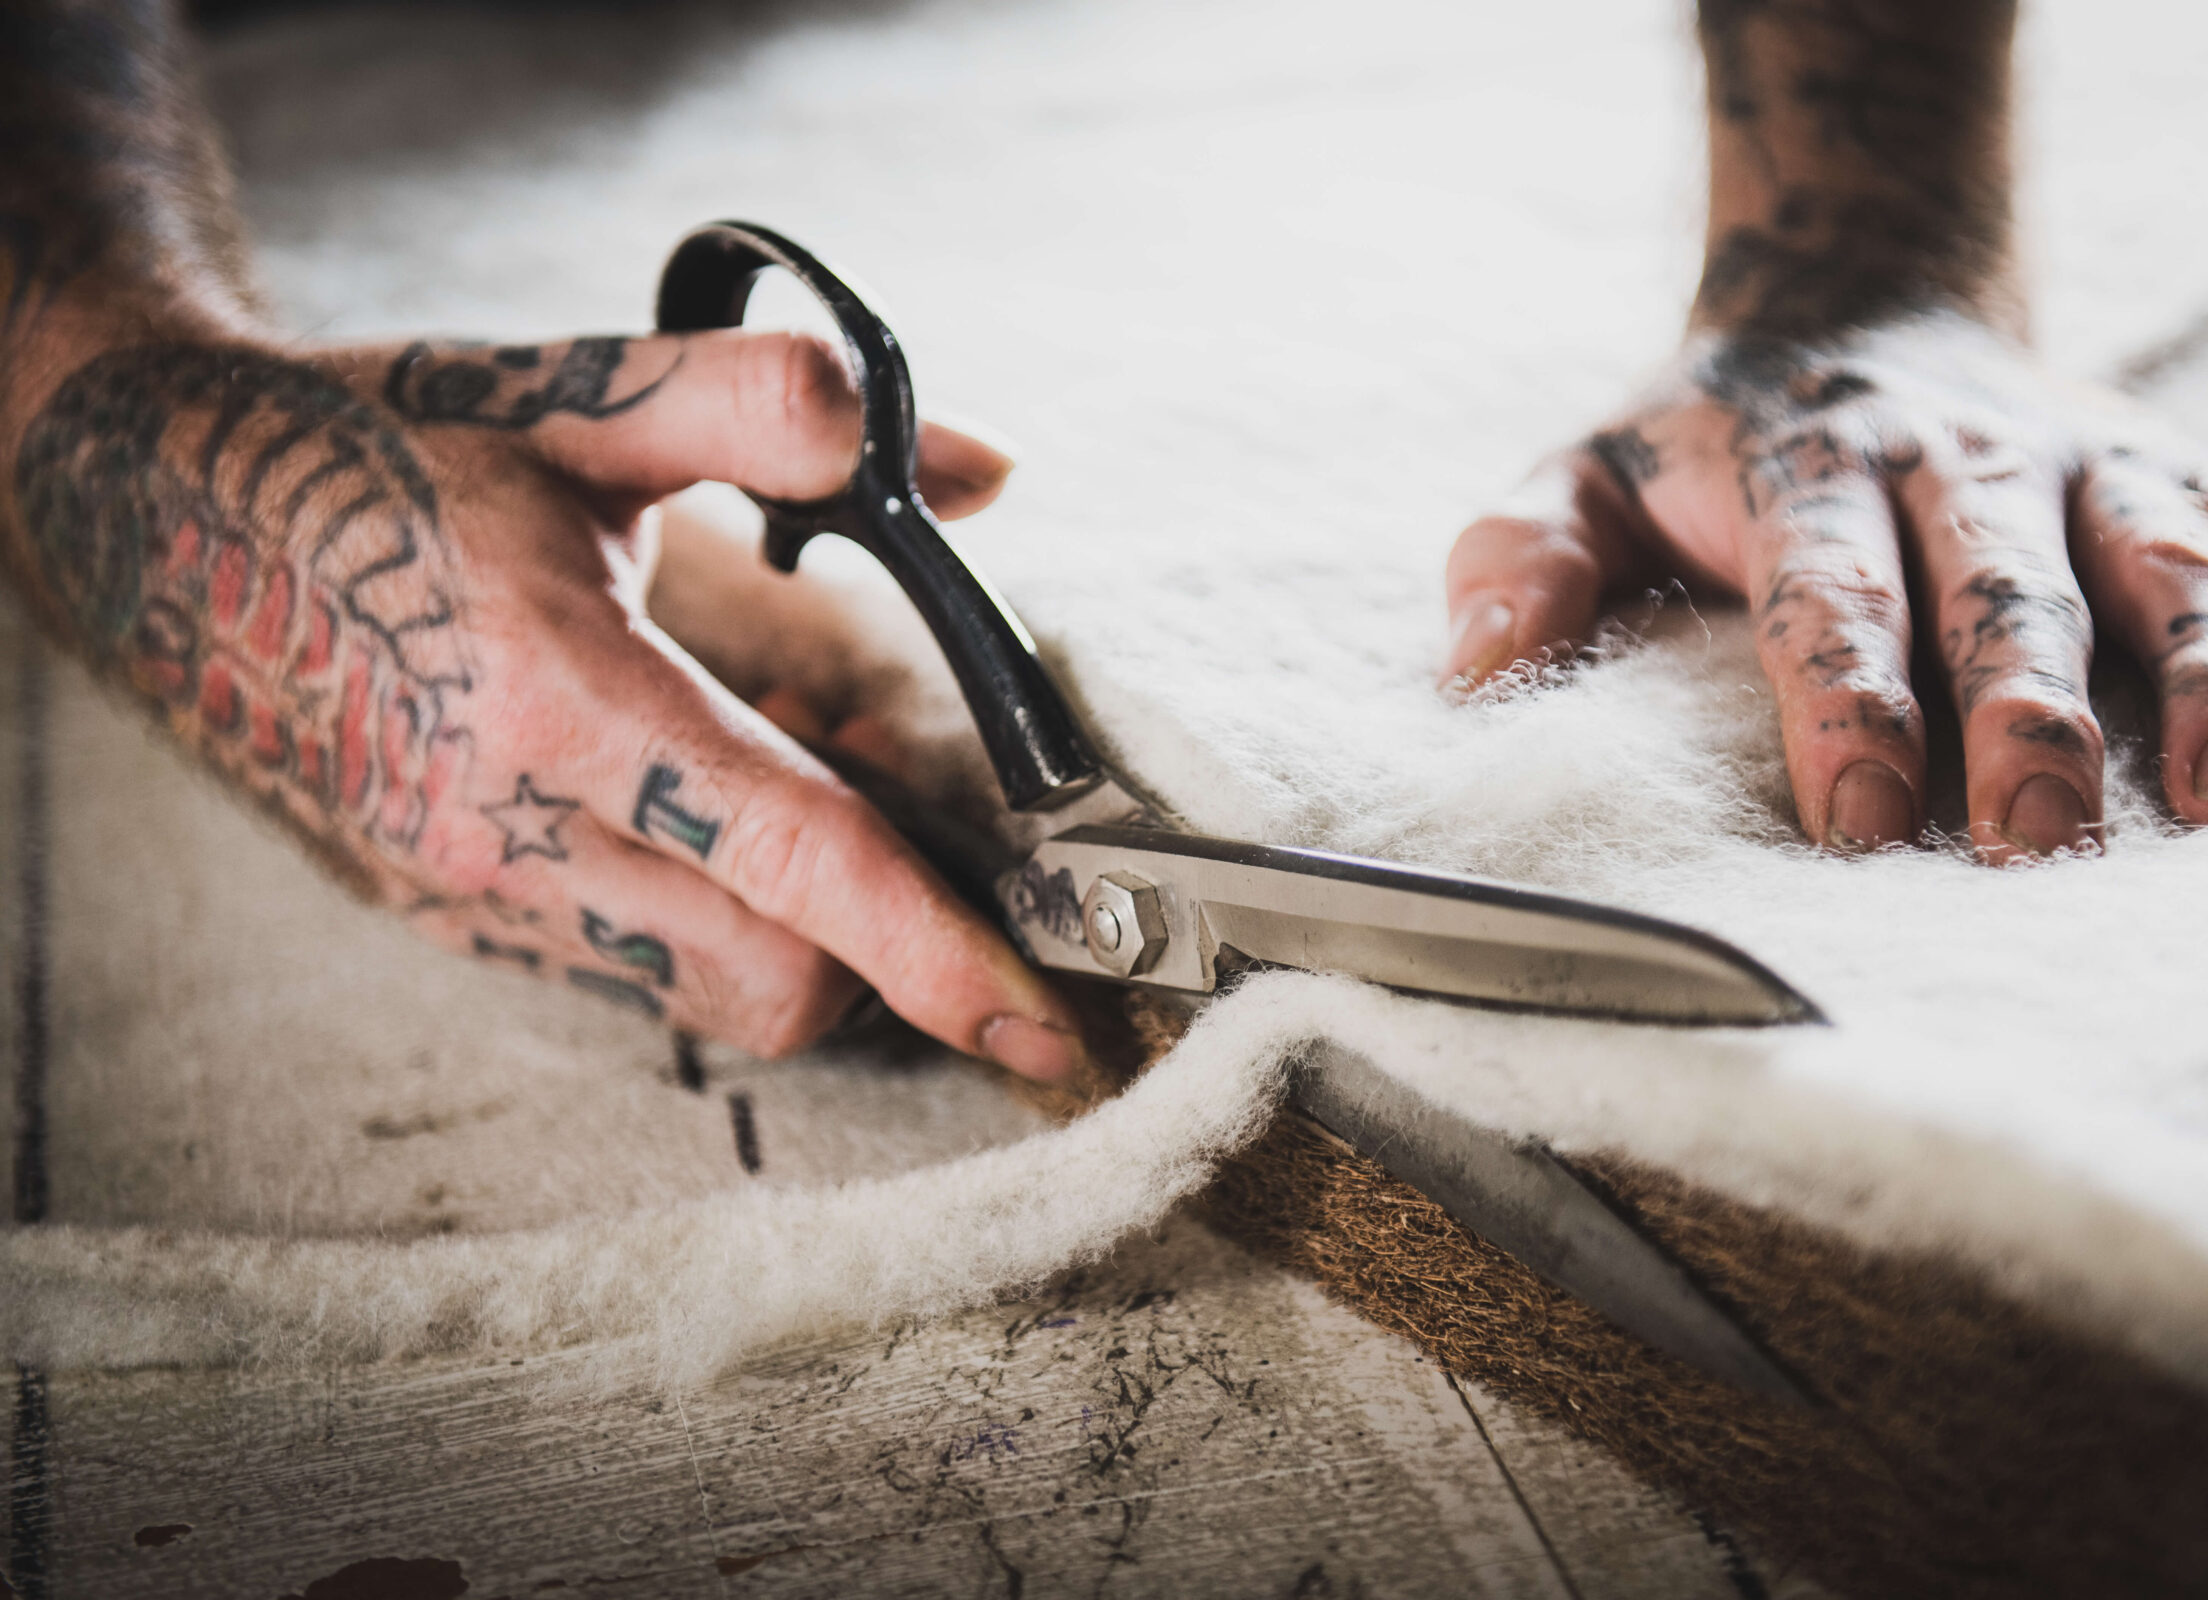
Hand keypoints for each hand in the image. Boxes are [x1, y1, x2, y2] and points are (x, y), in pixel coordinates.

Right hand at [11, 325, 1088, 1072]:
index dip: (935, 944)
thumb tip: (978, 469)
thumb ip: (773, 413)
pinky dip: (696, 921)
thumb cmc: (367, 445)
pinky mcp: (438, 918)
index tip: (1042, 1014)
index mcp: (555, 689)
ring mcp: (462, 893)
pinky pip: (619, 973)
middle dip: (879, 944)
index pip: (793, 853)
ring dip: (789, 935)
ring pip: (702, 999)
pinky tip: (676, 811)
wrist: (142, 510)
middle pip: (776, 984)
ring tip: (777, 796)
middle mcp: (503, 826)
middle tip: (907, 826)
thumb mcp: (573, 395)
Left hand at [1442, 316, 2207, 861]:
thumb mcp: (1588, 472)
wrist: (1855, 297)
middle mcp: (1963, 460)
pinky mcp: (2179, 469)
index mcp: (1810, 469)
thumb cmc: (1709, 442)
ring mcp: (2087, 460)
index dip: (1845, 704)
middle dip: (2029, 715)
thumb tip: (1476, 672)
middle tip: (2042, 844)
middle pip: (2008, 588)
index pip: (1828, 592)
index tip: (1858, 821)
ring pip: (2168, 557)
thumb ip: (1522, 559)